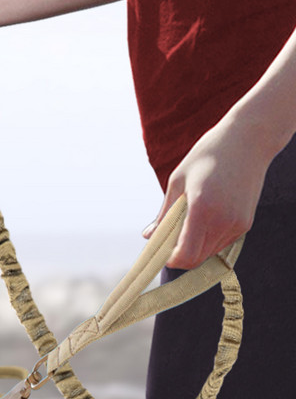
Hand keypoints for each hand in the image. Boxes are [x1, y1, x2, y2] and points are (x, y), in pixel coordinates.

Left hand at [143, 113, 274, 269]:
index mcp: (202, 208)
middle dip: (179, 254)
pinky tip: (204, 217)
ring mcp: (237, 224)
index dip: (170, 259)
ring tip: (187, 221)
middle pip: (196, 259)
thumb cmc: (209, 155)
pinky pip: (220, 243)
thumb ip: (164, 214)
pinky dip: (207, 239)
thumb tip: (148, 237)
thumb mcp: (178, 181)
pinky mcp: (245, 224)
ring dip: (193, 247)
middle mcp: (222, 221)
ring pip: (208, 253)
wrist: (250, 139)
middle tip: (169, 237)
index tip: (161, 251)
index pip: (186, 255)